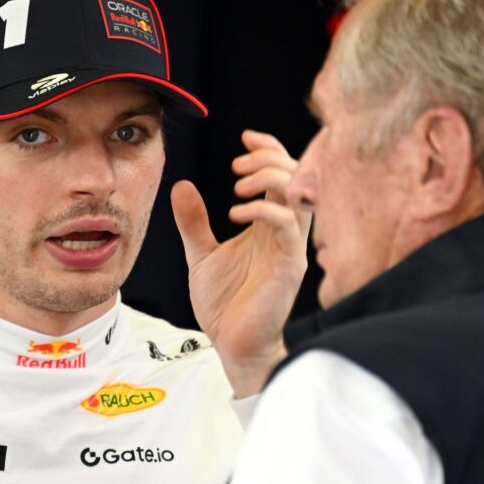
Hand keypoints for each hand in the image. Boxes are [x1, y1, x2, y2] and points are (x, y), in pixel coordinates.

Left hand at [171, 130, 310, 397]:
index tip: (245, 137)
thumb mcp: (201, 254)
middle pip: (298, 177)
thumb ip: (193, 222)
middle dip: (270, 159)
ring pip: (300, 196)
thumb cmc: (226, 304)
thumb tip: (182, 185)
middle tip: (237, 166)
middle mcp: (285, 232)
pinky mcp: (289, 268)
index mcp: (269, 226)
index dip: (269, 149)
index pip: (283, 174)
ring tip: (237, 186)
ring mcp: (290, 249)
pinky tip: (235, 213)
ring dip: (270, 179)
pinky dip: (264, 211)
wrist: (234, 346)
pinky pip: (289, 227)